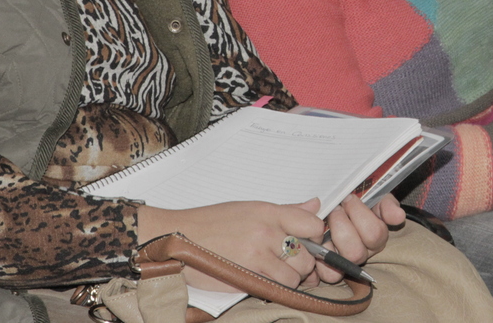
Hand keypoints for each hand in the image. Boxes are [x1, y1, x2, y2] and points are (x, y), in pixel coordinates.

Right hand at [138, 199, 325, 291]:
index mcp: (269, 211)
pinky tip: (266, 281)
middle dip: (305, 263)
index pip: (313, 223)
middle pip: (309, 253)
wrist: (177, 236)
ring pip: (297, 274)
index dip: (315, 237)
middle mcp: (267, 229)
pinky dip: (278, 288)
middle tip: (291, 264)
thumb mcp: (249, 209)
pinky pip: (279, 286)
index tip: (308, 244)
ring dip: (291, 279)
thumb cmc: (210, 224)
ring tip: (276, 274)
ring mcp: (258, 252)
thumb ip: (286, 211)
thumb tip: (315, 205)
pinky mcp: (248, 273)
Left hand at [312, 194, 399, 283]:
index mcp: (376, 236)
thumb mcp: (374, 197)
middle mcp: (364, 252)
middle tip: (335, 208)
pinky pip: (330, 275)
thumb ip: (387, 205)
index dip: (359, 214)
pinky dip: (322, 259)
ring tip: (326, 219)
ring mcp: (347, 262)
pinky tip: (319, 238)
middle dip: (342, 225)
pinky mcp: (330, 269)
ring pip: (342, 262)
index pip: (375, 234)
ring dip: (332, 237)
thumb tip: (398, 216)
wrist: (334, 205)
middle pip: (356, 252)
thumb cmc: (355, 202)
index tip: (348, 197)